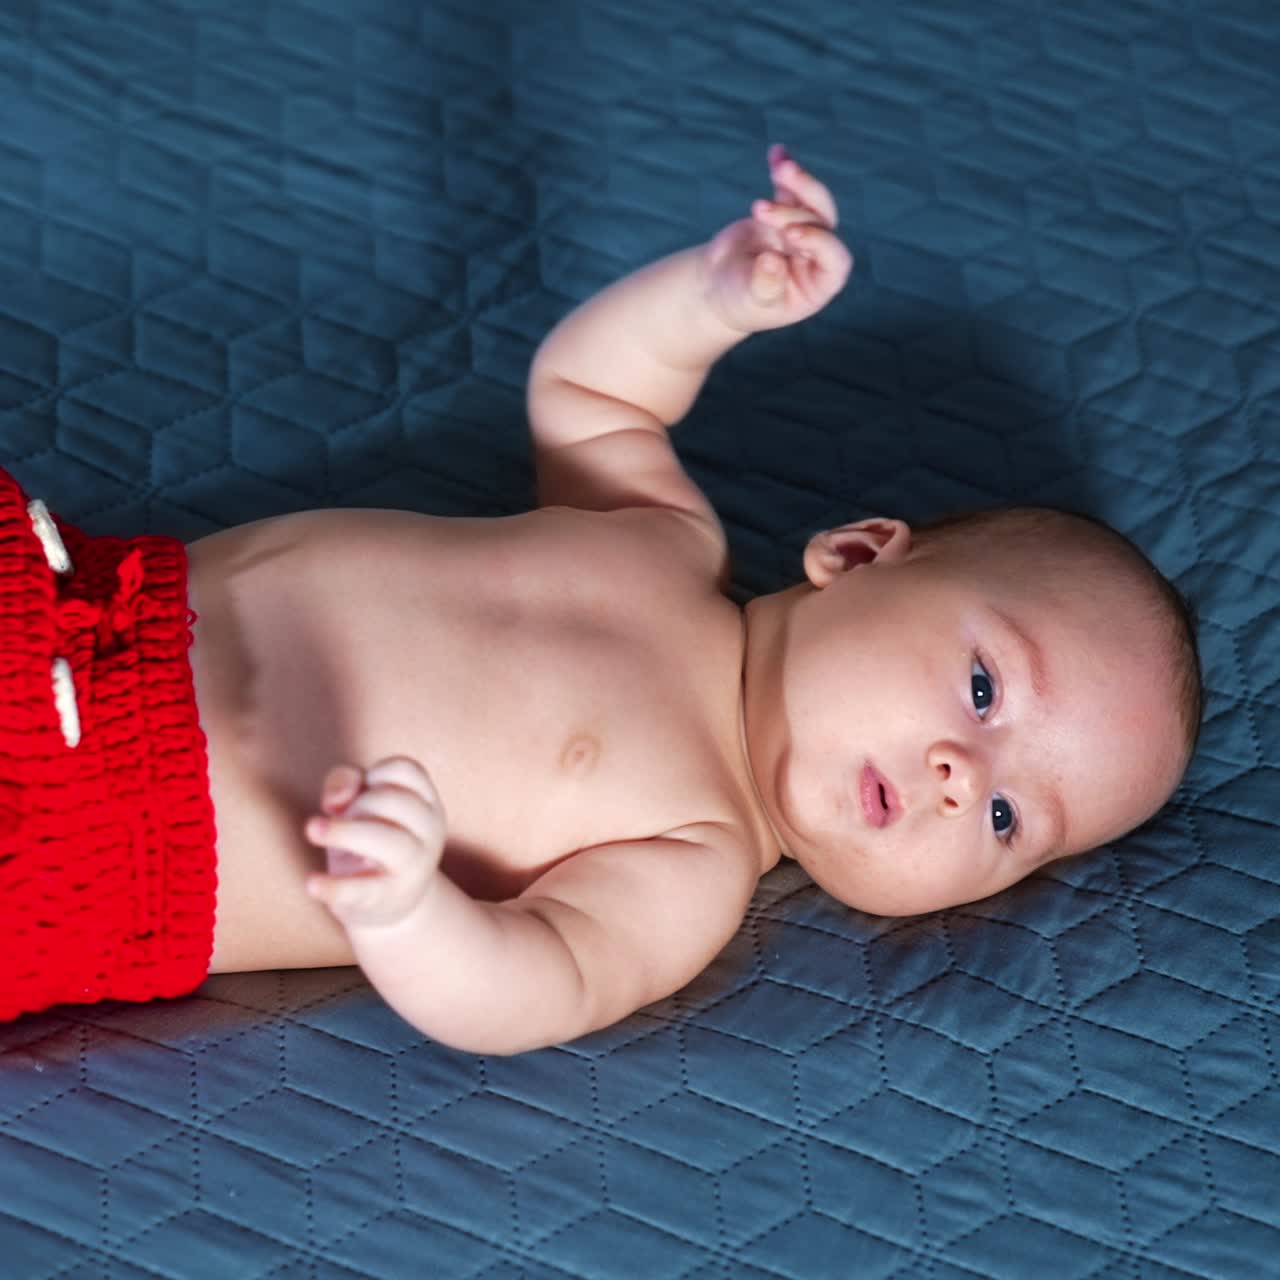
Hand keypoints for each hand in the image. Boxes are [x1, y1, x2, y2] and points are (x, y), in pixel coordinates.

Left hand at [304, 756, 445, 929]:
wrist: (390, 904)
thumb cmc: (370, 841)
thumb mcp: (360, 805)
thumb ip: (345, 782)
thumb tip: (336, 800)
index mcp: (427, 803)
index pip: (406, 770)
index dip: (376, 773)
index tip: (364, 791)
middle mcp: (430, 832)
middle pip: (393, 801)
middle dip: (358, 805)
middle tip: (343, 820)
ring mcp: (414, 867)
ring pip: (387, 841)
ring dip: (343, 831)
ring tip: (313, 830)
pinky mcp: (388, 898)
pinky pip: (363, 890)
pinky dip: (335, 886)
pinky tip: (312, 882)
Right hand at [702, 144, 851, 333]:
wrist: (718, 287)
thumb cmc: (738, 301)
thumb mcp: (750, 299)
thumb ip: (765, 285)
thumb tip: (773, 261)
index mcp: (819, 284)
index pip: (835, 260)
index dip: (820, 243)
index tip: (791, 234)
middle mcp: (818, 256)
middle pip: (823, 224)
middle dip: (798, 210)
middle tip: (762, 208)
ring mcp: (804, 233)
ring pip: (812, 202)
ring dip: (798, 182)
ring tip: (779, 167)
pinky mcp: (787, 214)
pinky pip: (790, 189)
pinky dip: (782, 171)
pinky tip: (776, 152)